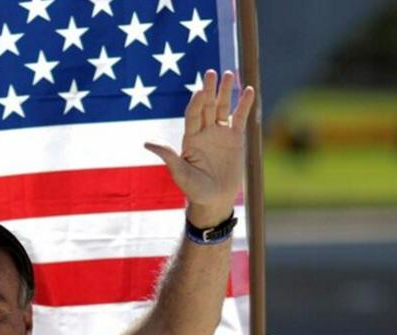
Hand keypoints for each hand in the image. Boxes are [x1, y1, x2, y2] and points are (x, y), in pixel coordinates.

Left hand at [145, 70, 255, 226]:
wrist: (214, 200)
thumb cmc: (194, 189)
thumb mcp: (180, 173)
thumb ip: (168, 156)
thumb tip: (148, 143)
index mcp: (190, 138)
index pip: (193, 115)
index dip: (197, 102)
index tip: (200, 90)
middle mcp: (204, 132)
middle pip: (207, 106)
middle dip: (209, 90)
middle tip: (211, 72)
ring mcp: (220, 133)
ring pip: (223, 107)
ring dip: (226, 92)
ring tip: (230, 74)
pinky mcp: (236, 139)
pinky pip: (240, 118)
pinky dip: (245, 104)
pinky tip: (249, 90)